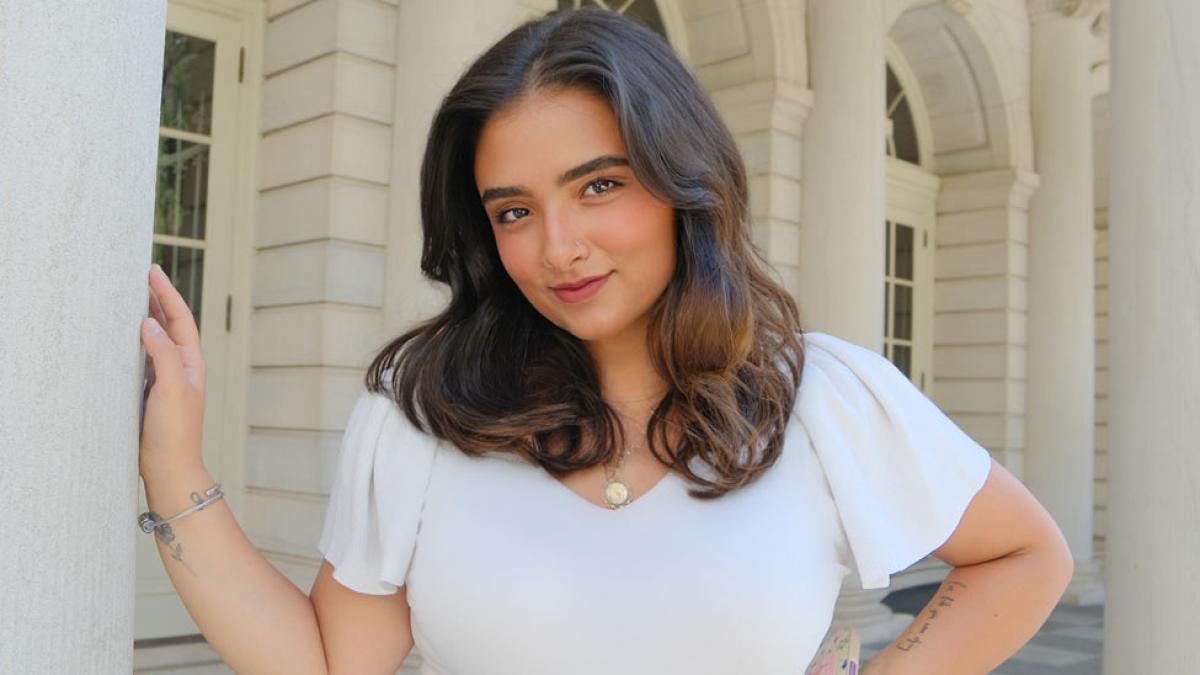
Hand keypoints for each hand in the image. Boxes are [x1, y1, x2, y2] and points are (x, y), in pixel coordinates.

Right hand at [139, 263, 207, 482]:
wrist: (170, 468)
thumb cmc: (176, 432)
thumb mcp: (172, 388)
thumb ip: (162, 353)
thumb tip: (149, 323)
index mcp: (191, 362)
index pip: (180, 318)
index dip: (167, 294)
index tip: (152, 272)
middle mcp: (181, 366)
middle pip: (169, 324)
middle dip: (157, 299)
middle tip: (141, 276)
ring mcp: (166, 378)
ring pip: (156, 339)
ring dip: (147, 317)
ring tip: (132, 296)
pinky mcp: (151, 391)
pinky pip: (143, 357)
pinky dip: (135, 341)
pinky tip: (124, 335)